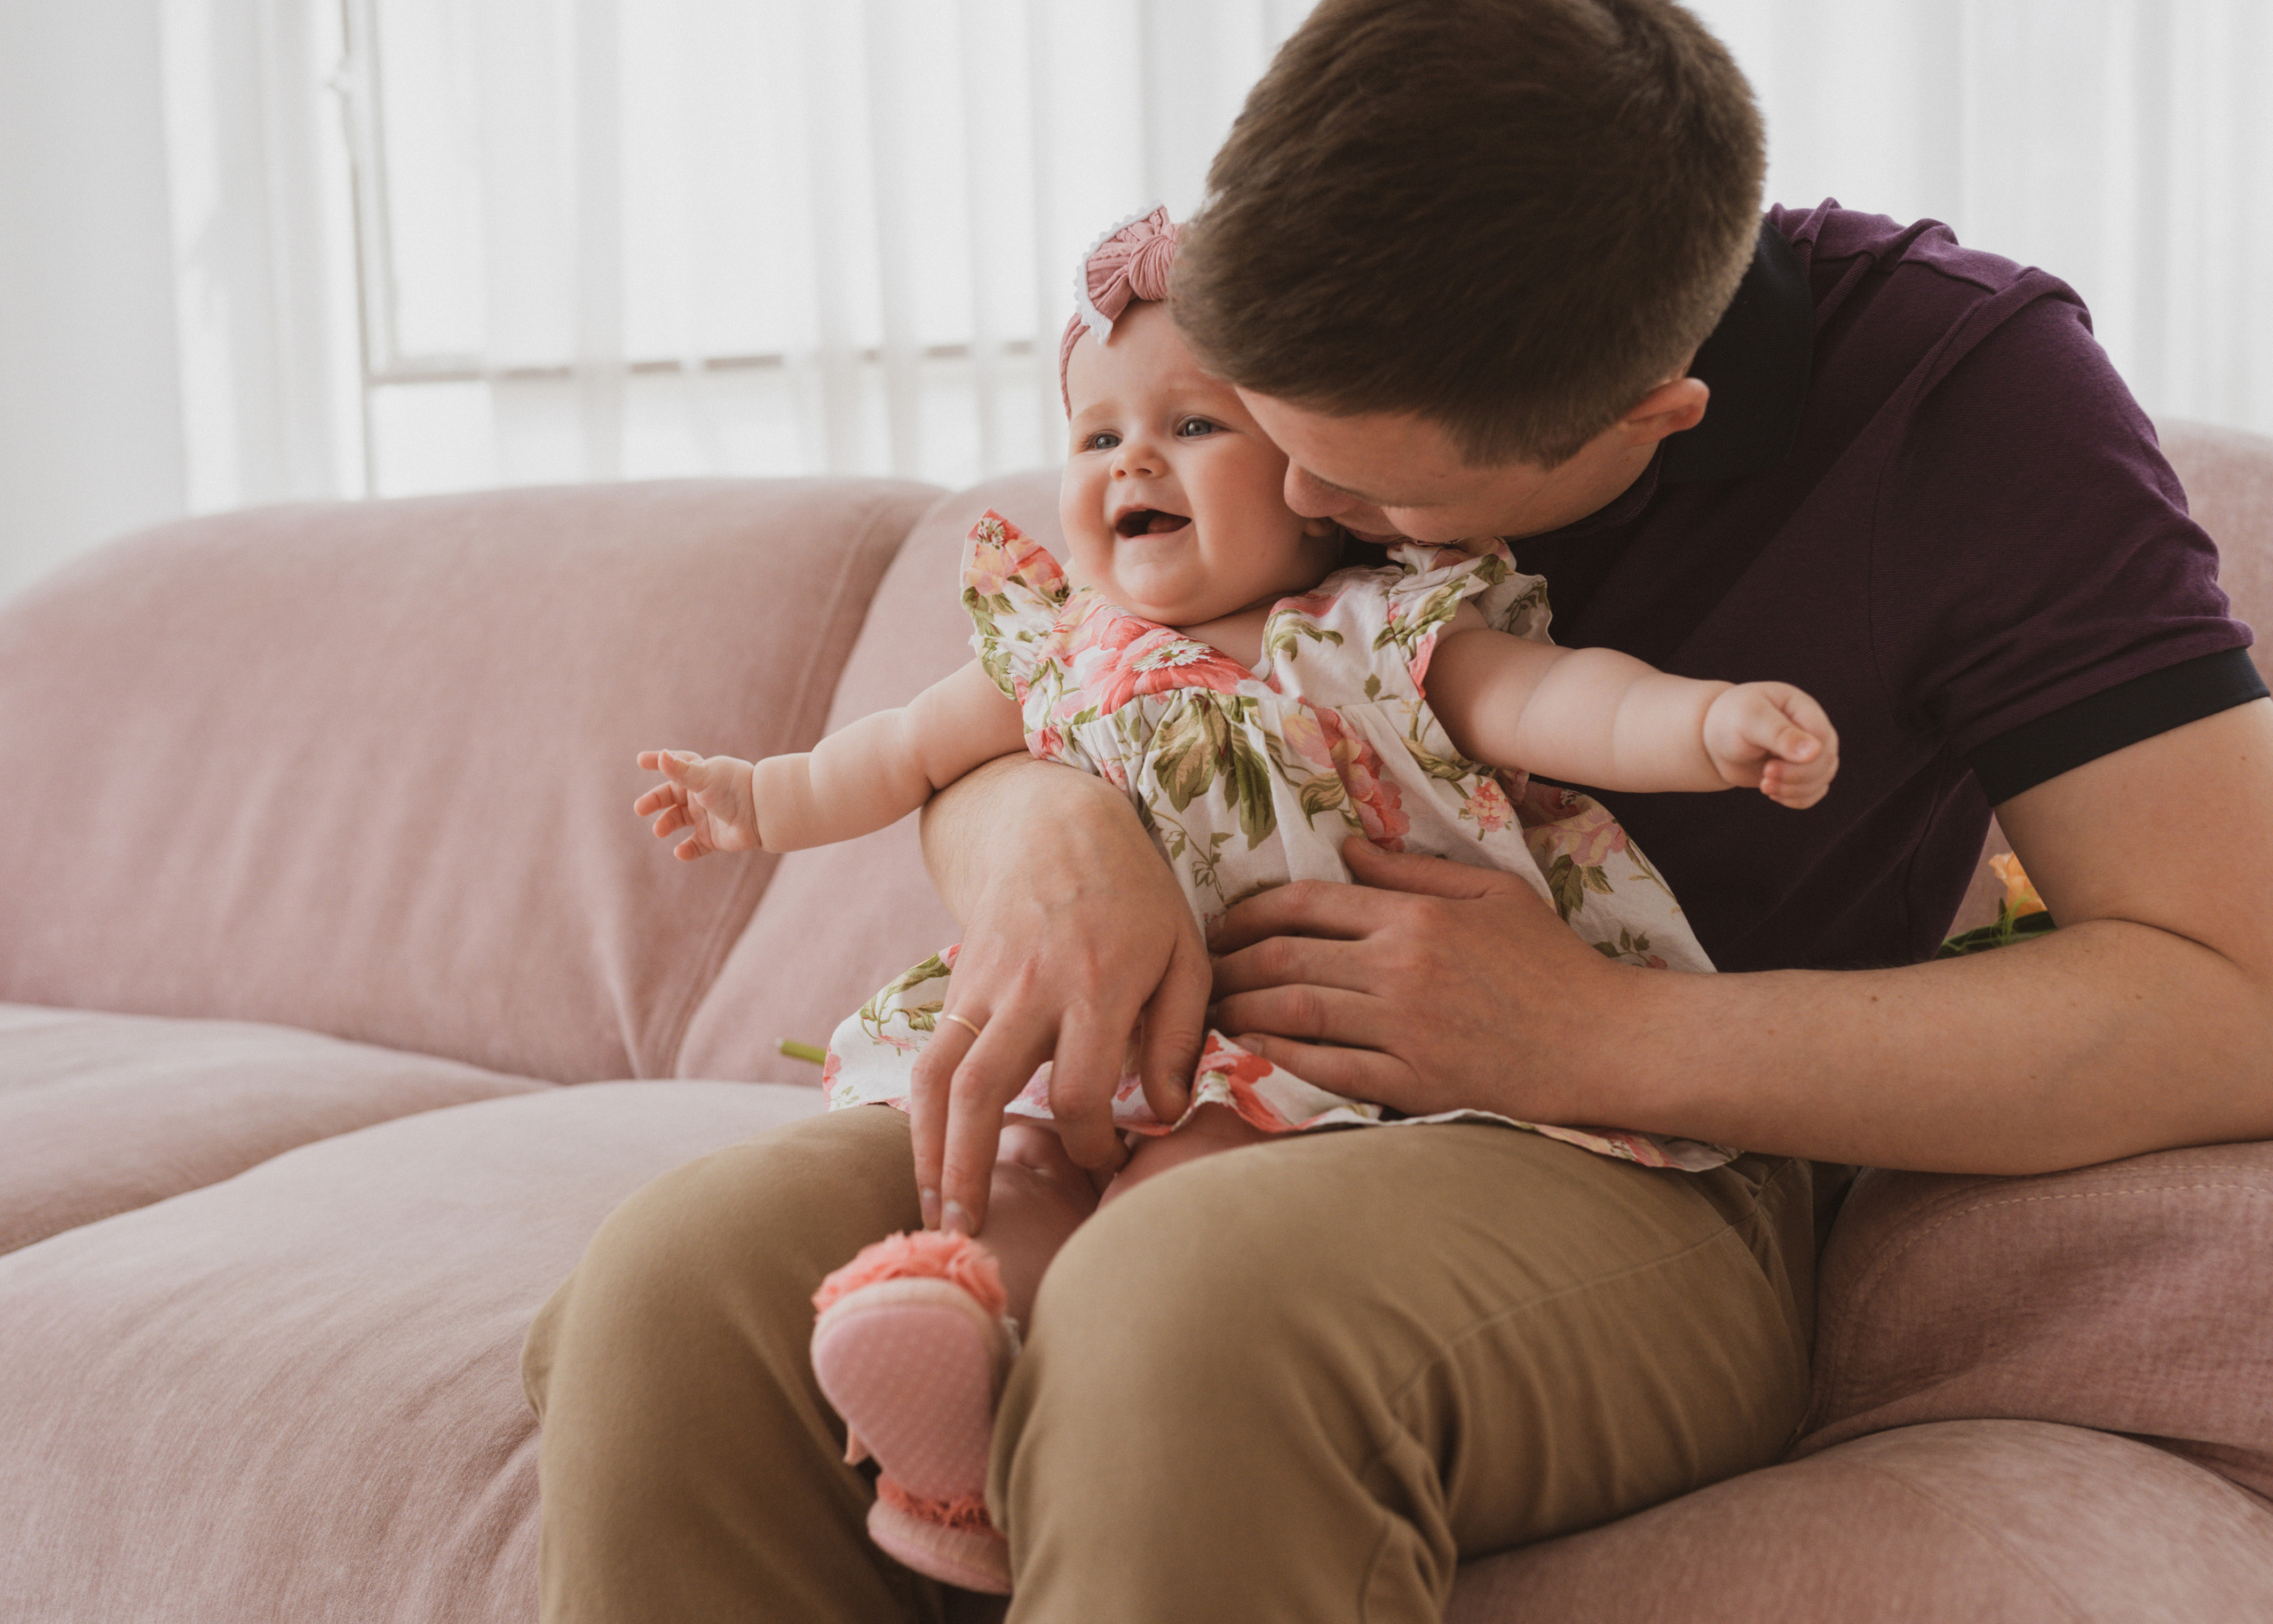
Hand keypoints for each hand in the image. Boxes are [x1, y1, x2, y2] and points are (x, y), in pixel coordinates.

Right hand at [633, 749, 758, 858]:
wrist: (763, 814)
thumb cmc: (734, 789)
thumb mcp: (704, 778)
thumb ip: (681, 770)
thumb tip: (660, 755)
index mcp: (701, 775)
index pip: (677, 764)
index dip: (660, 761)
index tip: (641, 760)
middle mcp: (703, 795)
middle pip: (672, 796)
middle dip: (655, 801)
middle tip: (640, 809)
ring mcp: (708, 817)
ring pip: (680, 820)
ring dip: (667, 824)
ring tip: (659, 830)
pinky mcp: (714, 838)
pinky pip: (695, 846)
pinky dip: (686, 851)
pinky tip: (680, 852)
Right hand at [908, 760, 1210, 1234]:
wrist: (1053, 823)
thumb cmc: (1136, 896)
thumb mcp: (1186, 954)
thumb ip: (1182, 1037)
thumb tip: (1166, 1115)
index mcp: (1098, 983)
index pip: (1080, 1089)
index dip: (1091, 1143)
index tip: (1107, 1164)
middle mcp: (1030, 987)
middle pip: (985, 1091)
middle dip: (972, 1169)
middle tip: (971, 1235)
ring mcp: (983, 985)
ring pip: (938, 1079)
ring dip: (929, 1153)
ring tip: (934, 1216)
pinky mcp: (955, 985)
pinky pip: (929, 1058)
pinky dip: (920, 1116)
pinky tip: (926, 1163)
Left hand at [1207, 836, 1636, 1120]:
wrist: (1606, 1043)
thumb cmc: (1553, 965)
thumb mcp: (1493, 893)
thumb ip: (1413, 871)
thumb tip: (1346, 849)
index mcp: (1416, 916)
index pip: (1306, 903)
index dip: (1248, 913)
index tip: (1219, 926)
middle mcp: (1401, 968)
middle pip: (1284, 958)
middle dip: (1226, 963)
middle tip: (1197, 972)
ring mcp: (1405, 1029)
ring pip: (1293, 1013)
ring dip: (1239, 1011)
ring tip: (1208, 1013)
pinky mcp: (1415, 1083)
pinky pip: (1328, 1069)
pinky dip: (1280, 1060)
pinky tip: (1249, 1054)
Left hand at [1702, 683, 1838, 807]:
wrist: (1718, 739)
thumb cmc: (1731, 721)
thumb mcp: (1749, 720)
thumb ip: (1779, 733)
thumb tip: (1815, 751)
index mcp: (1803, 709)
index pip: (1823, 738)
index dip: (1804, 760)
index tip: (1770, 766)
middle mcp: (1813, 731)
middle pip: (1825, 762)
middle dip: (1795, 777)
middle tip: (1765, 775)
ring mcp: (1811, 753)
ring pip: (1821, 780)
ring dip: (1794, 790)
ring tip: (1764, 784)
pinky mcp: (1803, 773)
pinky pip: (1813, 793)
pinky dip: (1795, 800)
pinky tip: (1773, 792)